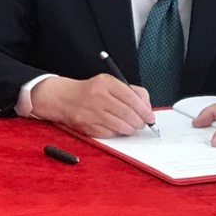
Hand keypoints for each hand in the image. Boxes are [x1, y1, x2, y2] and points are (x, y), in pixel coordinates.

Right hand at [29, 74, 156, 137]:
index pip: (132, 98)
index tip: (150, 117)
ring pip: (121, 126)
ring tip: (131, 126)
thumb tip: (147, 108)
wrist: (64, 98)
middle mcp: (98, 96)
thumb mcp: (110, 83)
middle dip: (140, 122)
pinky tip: (116, 127)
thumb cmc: (91, 91)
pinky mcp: (87, 125)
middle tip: (142, 123)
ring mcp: (92, 112)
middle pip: (128, 114)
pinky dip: (117, 132)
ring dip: (130, 129)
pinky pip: (110, 133)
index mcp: (106, 83)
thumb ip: (131, 92)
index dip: (145, 110)